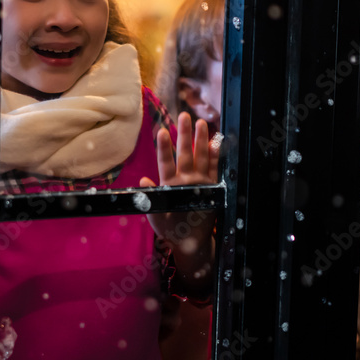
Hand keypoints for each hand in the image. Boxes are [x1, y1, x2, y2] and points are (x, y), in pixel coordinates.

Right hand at [141, 112, 217, 293]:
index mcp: (170, 188)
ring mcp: (201, 184)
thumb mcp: (155, 215)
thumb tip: (143, 180)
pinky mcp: (212, 188)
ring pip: (202, 157)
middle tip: (184, 116)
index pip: (166, 164)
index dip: (163, 148)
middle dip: (184, 134)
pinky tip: (216, 142)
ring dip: (201, 139)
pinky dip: (216, 155)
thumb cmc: (171, 229)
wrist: (193, 244)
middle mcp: (187, 183)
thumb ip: (149, 197)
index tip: (161, 131)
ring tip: (201, 123)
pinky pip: (215, 168)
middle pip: (186, 154)